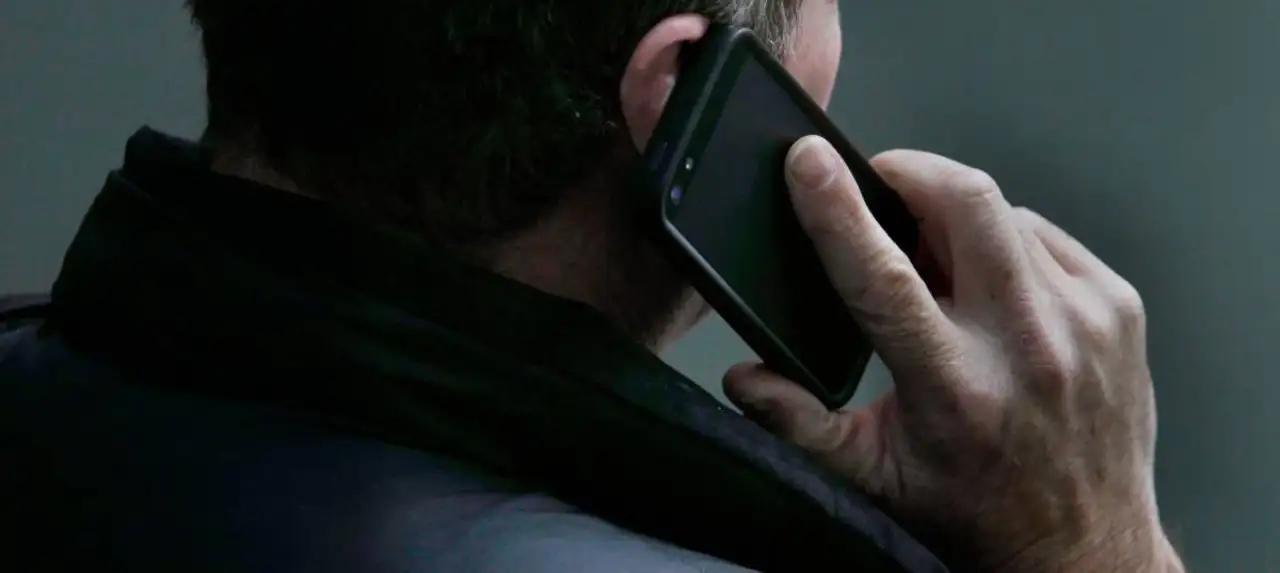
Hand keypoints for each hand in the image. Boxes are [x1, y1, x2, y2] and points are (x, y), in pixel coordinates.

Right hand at [723, 136, 1183, 571]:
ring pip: (1005, 213)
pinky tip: (991, 285)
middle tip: (879, 183)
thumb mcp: (871, 478)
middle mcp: (1026, 347)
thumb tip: (744, 377)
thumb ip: (798, 424)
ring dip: (957, 218)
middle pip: (966, 201)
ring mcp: (1084, 321)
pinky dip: (1008, 244)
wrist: (1083, 545)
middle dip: (911, 171)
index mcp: (953, 388)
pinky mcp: (1117, 308)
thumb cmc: (976, 511)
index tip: (808, 162)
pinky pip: (1047, 236)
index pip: (885, 277)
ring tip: (938, 264)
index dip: (839, 210)